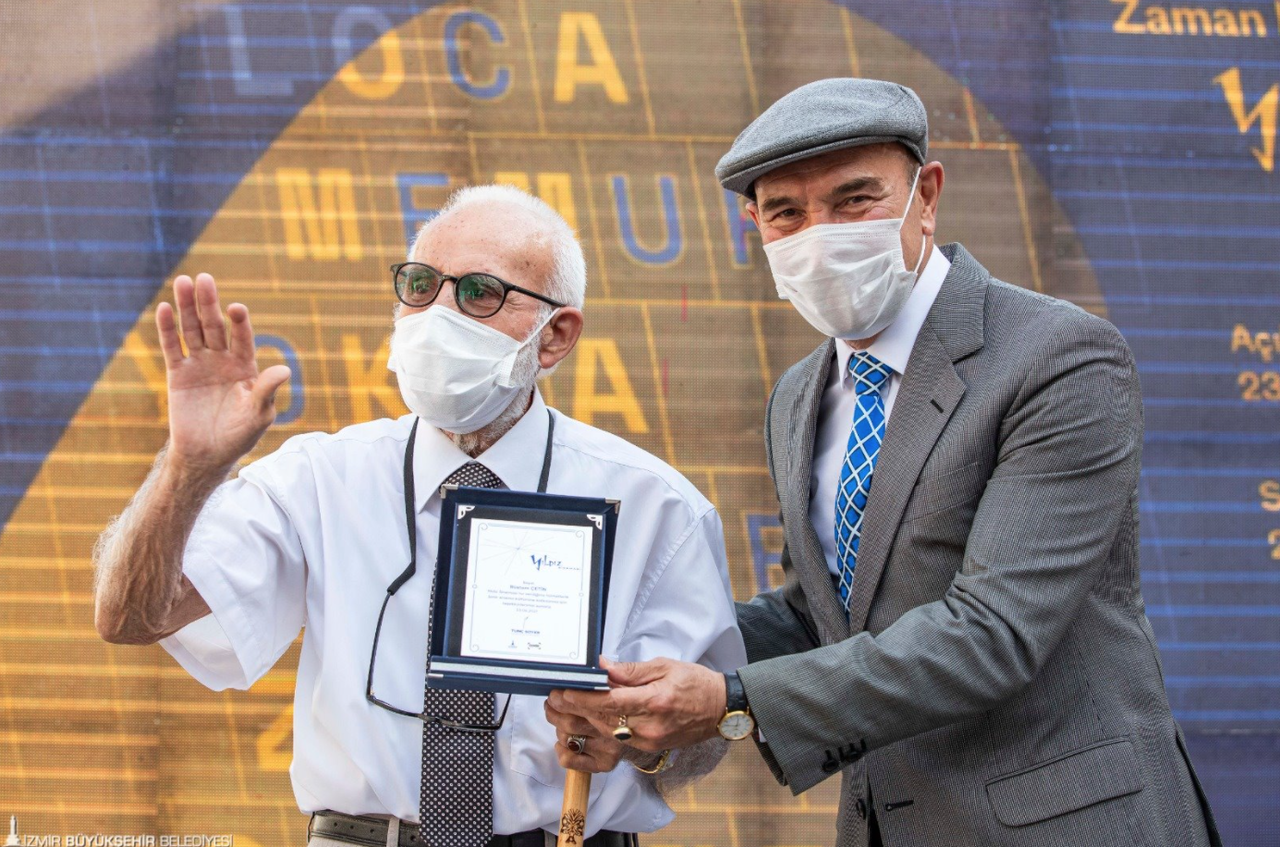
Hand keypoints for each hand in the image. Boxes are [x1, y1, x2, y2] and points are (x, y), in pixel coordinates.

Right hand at [157, 273, 290, 473]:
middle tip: (203, 278)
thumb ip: (266, 391)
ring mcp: (200, 364)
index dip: (239, 323)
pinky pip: (173, 347)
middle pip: (215, 326)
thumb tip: (284, 370)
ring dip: (186, 307)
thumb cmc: (239, 435)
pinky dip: (168, 329)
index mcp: (245, 366)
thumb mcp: (258, 414)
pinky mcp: (178, 373)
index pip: (242, 337)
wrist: (207, 454)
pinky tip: (165, 309)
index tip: (236, 309)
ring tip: (182, 281)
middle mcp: (223, 359)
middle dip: (209, 303)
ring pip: (192, 330)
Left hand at [549, 657, 726, 752]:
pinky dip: (598, 732)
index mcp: (655, 701)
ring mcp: (649, 741)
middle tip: (553, 699)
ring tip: (562, 709)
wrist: (721, 709)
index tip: (562, 691)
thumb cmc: (696, 683)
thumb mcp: (665, 666)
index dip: (582, 698)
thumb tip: (602, 667)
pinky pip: (617, 742)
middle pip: (602, 721)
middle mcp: (650, 727)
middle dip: (574, 710)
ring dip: (582, 722)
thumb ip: (631, 671)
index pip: (609, 702)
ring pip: (606, 734)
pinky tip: (584, 724)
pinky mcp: (649, 748)